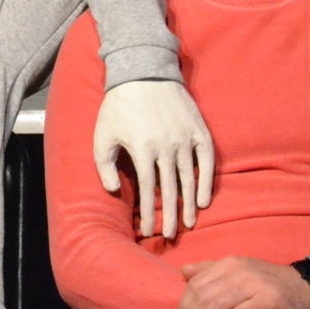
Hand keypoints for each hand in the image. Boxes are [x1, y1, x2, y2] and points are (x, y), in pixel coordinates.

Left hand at [93, 80, 213, 237]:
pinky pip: (207, 161)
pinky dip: (207, 182)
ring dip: (189, 205)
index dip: (148, 215)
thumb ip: (104, 165)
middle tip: (171, 236)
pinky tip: (204, 200)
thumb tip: (115, 191)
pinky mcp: (198, 130)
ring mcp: (185, 139)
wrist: (143, 72)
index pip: (148, 191)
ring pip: (189, 179)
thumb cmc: (118, 105)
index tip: (148, 231)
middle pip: (171, 190)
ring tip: (189, 224)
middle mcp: (167, 147)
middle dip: (170, 217)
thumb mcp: (102, 134)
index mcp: (142, 149)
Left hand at [178, 256, 309, 308]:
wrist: (303, 286)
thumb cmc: (265, 281)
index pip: (196, 284)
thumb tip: (184, 272)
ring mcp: (253, 284)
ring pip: (218, 305)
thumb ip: (209, 270)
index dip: (185, 303)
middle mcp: (238, 271)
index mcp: (228, 263)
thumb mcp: (236, 269)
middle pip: (204, 295)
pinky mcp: (268, 300)